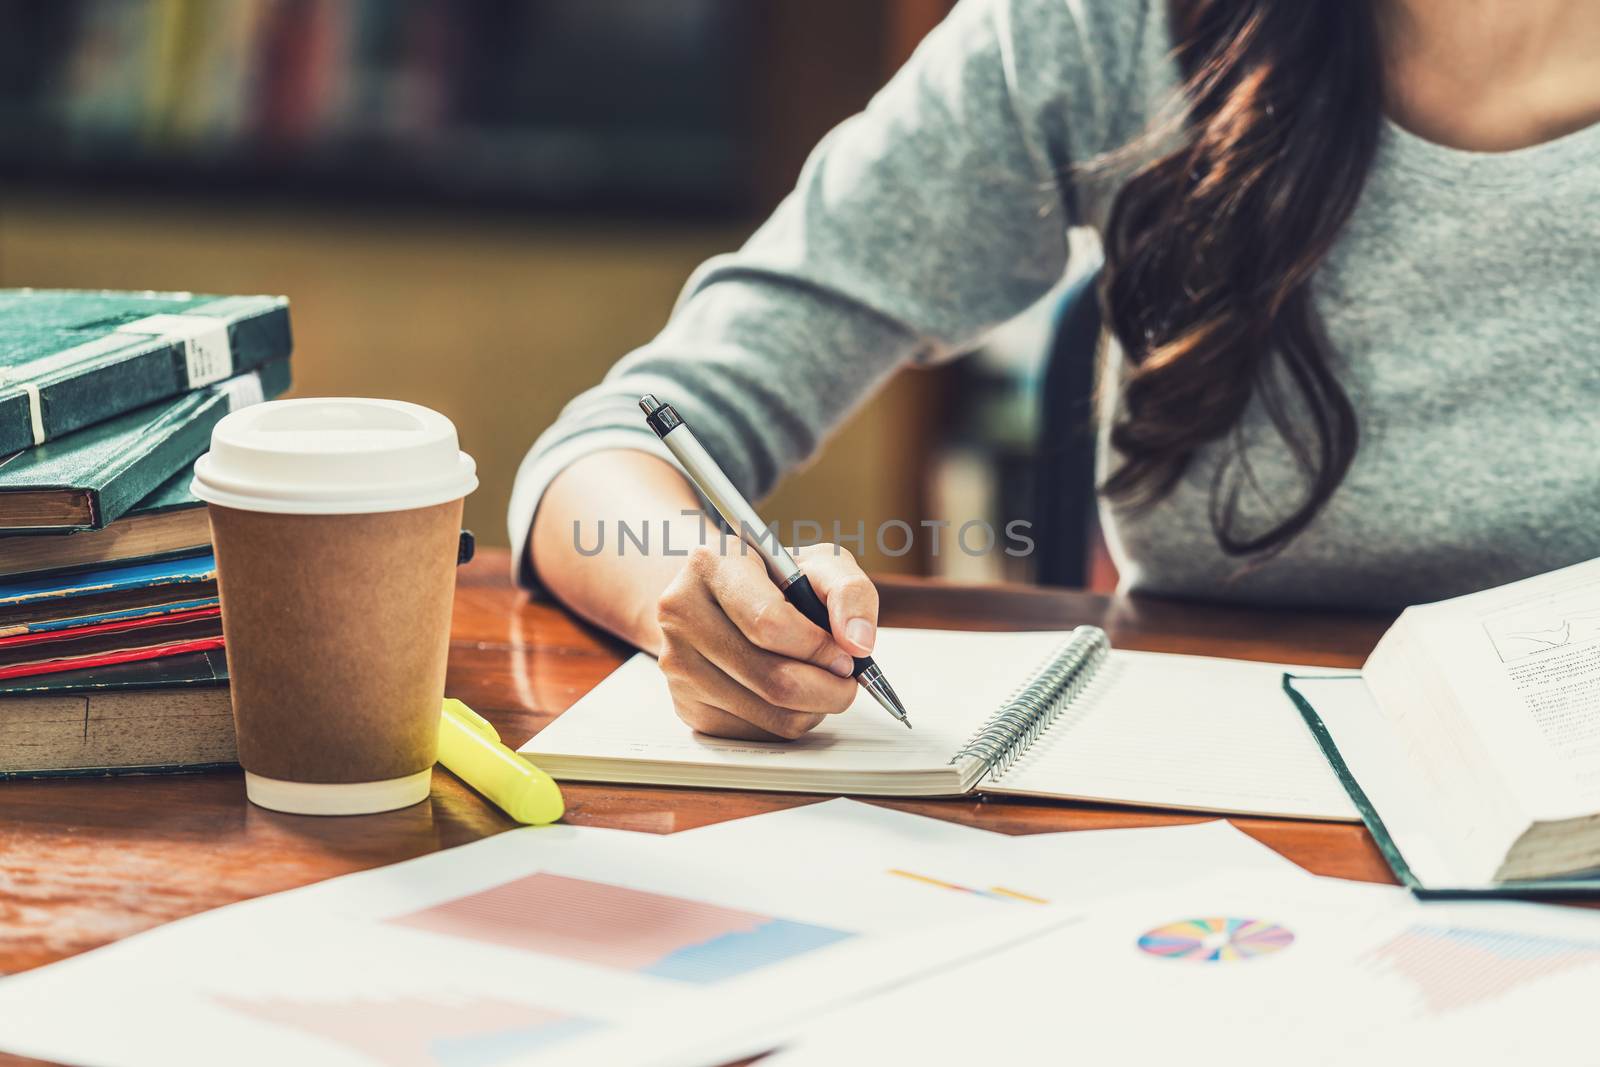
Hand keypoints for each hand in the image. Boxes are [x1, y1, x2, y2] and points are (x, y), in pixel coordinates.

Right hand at [655, 541, 879, 739]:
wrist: (717, 600)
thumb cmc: (773, 581)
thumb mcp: (817, 563)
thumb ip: (850, 591)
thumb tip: (859, 643)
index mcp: (712, 564)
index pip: (769, 623)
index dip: (819, 648)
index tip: (847, 653)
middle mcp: (681, 613)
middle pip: (774, 680)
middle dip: (829, 687)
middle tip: (846, 677)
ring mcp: (678, 664)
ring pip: (772, 715)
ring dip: (814, 707)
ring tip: (820, 682)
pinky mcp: (686, 706)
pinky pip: (758, 734)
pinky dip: (789, 721)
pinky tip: (790, 695)